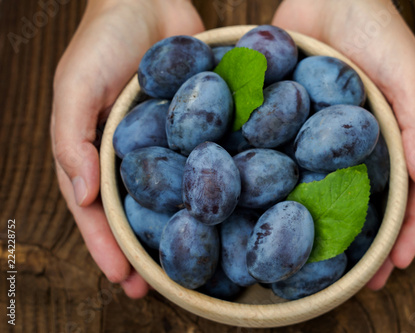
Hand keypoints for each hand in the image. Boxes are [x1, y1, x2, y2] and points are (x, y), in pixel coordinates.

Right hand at [50, 0, 203, 297]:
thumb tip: (81, 195)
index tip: (121, 279)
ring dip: (182, 226)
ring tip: (197, 261)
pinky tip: (229, 208)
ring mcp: (169, 143)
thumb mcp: (75, 84)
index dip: (106, 245)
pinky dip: (213, 185)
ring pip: (175, 194)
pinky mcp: (199, 126)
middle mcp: (134, 154)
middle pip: (138, 211)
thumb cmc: (103, 38)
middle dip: (144, 249)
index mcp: (97, 151)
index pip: (96, 209)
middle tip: (158, 287)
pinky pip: (205, 160)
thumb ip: (71, 137)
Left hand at [273, 0, 414, 288]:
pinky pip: (278, 156)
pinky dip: (273, 183)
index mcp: (385, 139)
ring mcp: (313, 136)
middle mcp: (348, 144)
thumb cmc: (376, 27)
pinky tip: (263, 209)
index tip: (393, 268)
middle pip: (356, 203)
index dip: (401, 233)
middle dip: (356, 242)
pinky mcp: (281, 120)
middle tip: (349, 280)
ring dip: (313, 224)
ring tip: (306, 258)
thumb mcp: (408, 73)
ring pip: (314, 189)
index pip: (402, 196)